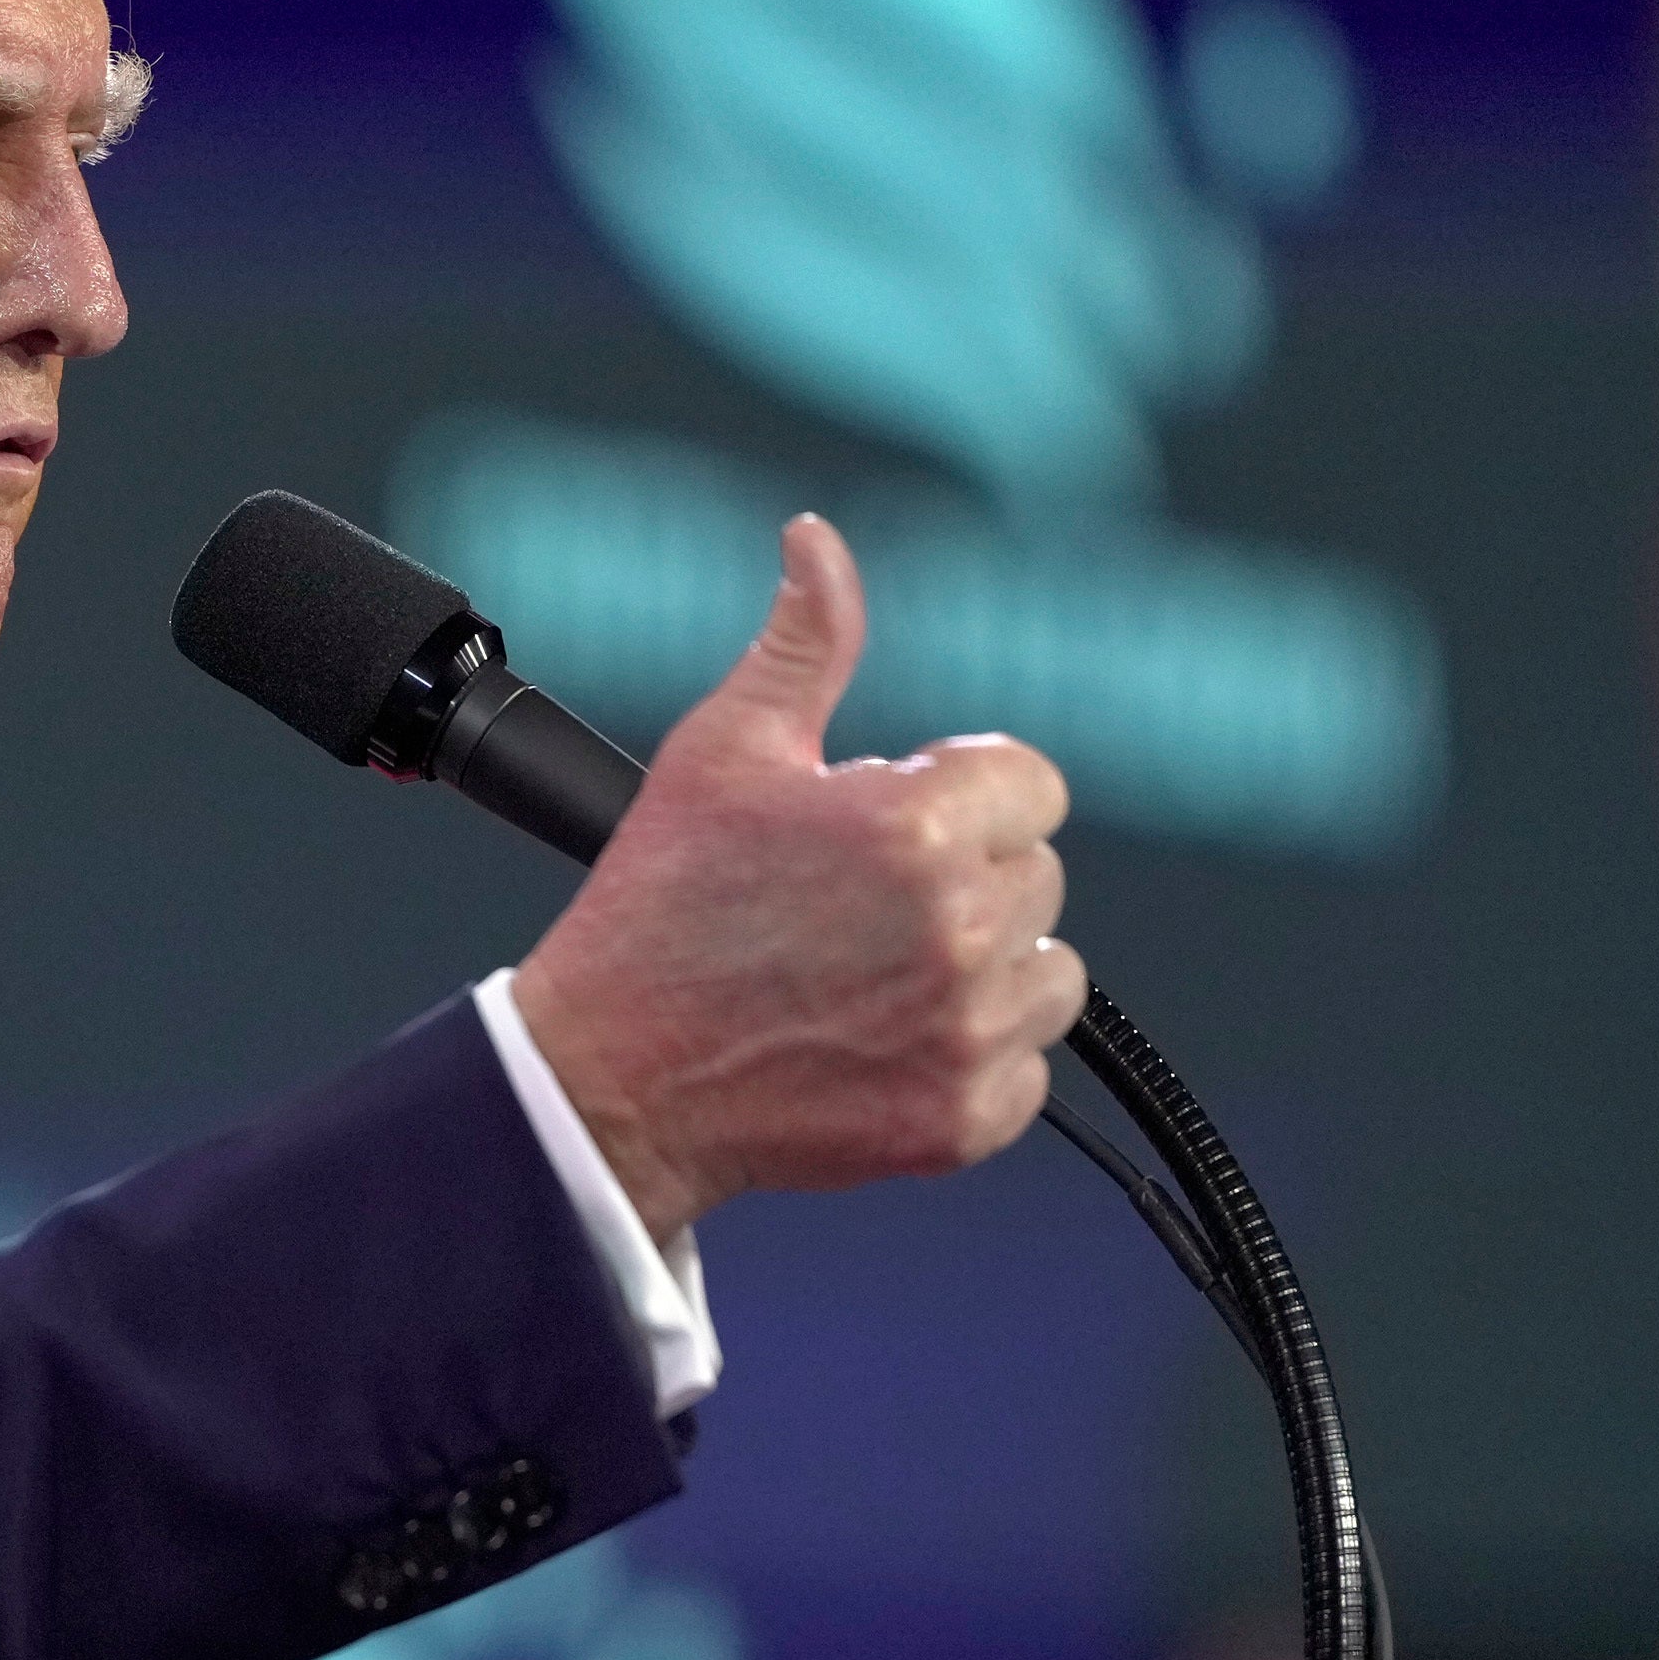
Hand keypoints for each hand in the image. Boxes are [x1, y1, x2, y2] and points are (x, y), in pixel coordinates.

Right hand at [509, 515, 1081, 1240]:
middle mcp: (959, 926)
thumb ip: (805, 640)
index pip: (1030, 786)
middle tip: (856, 910)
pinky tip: (884, 1042)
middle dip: (965, 881)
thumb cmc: (658, 907)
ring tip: (875, 976)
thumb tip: (818, 542)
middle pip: (1036, 877)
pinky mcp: (963, 1117)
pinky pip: (1029, 1069)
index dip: (960, 797)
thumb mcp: (722, 751)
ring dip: (984, 969)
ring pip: (1049, 973)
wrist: (610, 1077)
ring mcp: (967, 1030)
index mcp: (914, 825)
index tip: (891, 829)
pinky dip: (972, 1061)